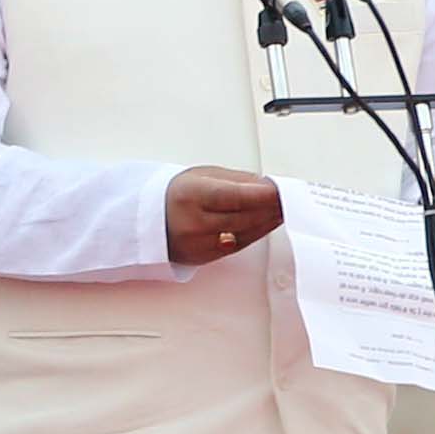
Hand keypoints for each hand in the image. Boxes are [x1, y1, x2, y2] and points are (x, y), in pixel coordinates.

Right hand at [166, 166, 282, 264]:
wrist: (144, 220)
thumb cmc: (174, 195)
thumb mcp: (201, 175)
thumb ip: (237, 180)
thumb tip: (268, 186)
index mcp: (191, 195)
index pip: (238, 196)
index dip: (266, 195)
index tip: (284, 190)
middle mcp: (193, 222)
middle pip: (246, 217)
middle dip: (272, 207)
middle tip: (290, 199)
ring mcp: (198, 244)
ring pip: (246, 233)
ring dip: (269, 221)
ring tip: (283, 209)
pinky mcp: (203, 257)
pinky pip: (238, 245)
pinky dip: (256, 233)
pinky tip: (266, 223)